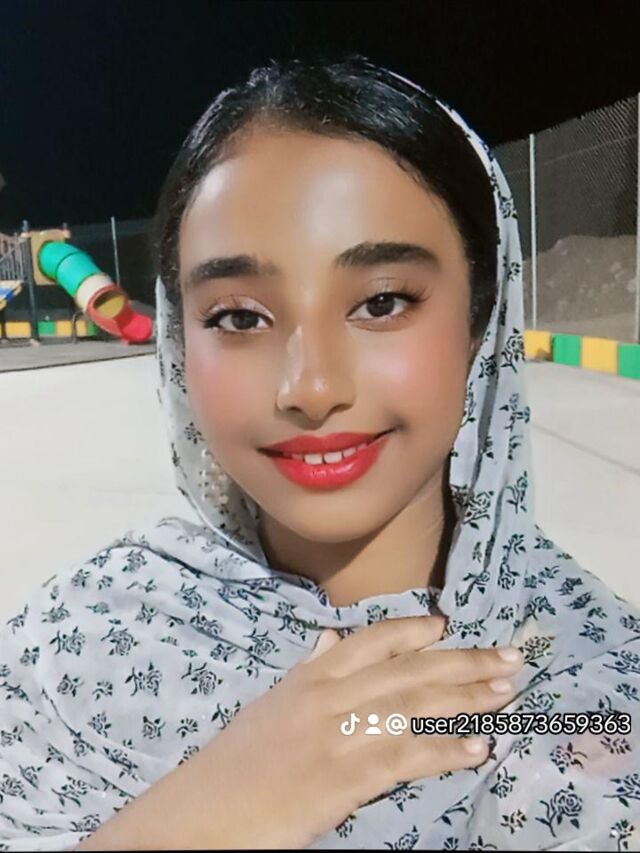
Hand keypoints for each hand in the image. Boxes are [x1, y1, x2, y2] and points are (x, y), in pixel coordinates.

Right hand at [201, 614, 523, 848]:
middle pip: (409, 671)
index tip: (449, 626)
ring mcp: (340, 735)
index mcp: (311, 677)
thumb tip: (329, 642)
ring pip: (415, 708)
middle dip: (463, 662)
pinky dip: (446, 751)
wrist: (206, 811)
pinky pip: (407, 759)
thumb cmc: (237, 761)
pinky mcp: (346, 779)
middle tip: (509, 657)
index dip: (414, 631)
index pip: (372, 642)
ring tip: (508, 693)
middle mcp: (330, 696)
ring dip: (467, 700)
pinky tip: (479, 747)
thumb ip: (308, 671)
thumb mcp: (271, 705)